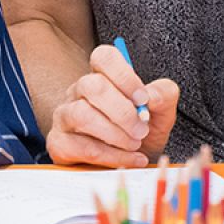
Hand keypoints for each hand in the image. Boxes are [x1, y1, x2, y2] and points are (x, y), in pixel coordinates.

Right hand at [46, 44, 178, 167]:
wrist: (131, 166)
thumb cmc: (143, 132)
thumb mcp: (162, 112)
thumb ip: (163, 95)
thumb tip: (150, 96)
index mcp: (102, 75)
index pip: (103, 57)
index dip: (124, 75)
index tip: (143, 99)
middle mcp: (79, 91)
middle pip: (93, 85)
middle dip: (122, 111)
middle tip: (142, 129)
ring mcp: (65, 116)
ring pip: (82, 114)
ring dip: (115, 133)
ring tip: (136, 144)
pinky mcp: (60, 144)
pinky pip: (82, 147)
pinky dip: (112, 156)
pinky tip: (131, 159)